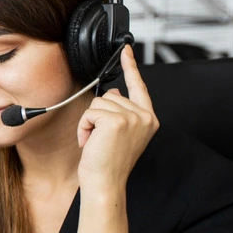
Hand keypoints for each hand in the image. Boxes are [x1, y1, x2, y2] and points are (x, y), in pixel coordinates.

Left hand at [76, 45, 158, 191]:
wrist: (105, 183)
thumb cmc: (108, 163)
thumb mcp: (120, 134)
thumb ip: (122, 112)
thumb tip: (114, 92)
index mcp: (148, 119)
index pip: (139, 86)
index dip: (132, 66)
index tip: (126, 49)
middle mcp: (144, 116)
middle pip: (110, 95)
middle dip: (98, 115)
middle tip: (101, 139)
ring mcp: (133, 117)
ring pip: (98, 102)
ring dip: (89, 122)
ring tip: (96, 142)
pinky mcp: (117, 120)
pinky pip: (90, 112)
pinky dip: (84, 127)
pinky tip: (91, 142)